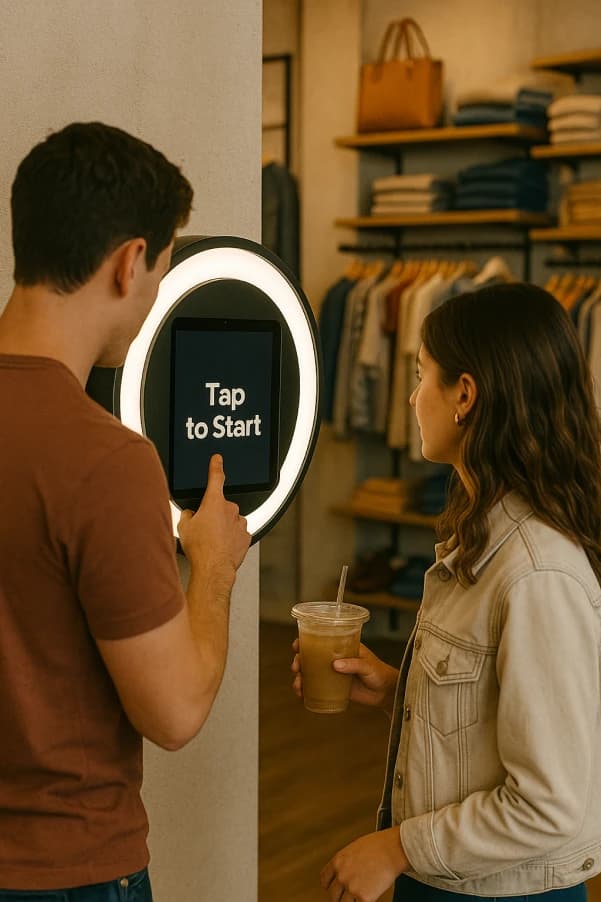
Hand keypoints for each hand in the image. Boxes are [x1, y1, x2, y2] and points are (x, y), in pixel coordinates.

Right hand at [177, 455, 250, 575]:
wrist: (212, 567)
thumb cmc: (200, 548)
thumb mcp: (184, 527)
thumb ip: (188, 515)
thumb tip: (190, 514)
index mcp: (214, 502)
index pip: (216, 478)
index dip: (216, 467)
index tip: (218, 460)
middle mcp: (230, 510)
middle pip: (222, 505)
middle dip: (214, 514)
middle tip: (204, 528)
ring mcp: (240, 523)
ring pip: (232, 519)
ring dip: (224, 526)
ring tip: (213, 540)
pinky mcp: (246, 536)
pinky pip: (238, 533)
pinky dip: (231, 537)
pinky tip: (222, 546)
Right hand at [291, 641, 398, 711]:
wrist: (386, 693)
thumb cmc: (380, 673)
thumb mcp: (368, 665)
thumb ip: (354, 664)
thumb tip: (335, 665)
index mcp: (341, 646)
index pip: (320, 639)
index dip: (305, 640)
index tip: (297, 645)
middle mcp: (333, 658)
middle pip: (309, 656)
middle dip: (298, 661)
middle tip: (296, 668)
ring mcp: (332, 673)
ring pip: (310, 673)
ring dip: (300, 678)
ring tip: (298, 687)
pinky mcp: (333, 688)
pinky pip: (315, 688)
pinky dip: (306, 691)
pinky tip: (302, 696)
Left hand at [320, 828, 408, 901]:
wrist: (392, 850)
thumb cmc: (378, 845)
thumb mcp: (354, 848)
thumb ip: (346, 862)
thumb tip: (346, 871)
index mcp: (338, 862)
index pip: (324, 880)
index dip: (330, 886)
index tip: (334, 888)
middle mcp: (342, 876)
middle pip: (332, 896)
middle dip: (340, 897)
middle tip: (348, 895)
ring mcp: (352, 888)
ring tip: (358, 897)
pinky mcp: (363, 897)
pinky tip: (368, 898)